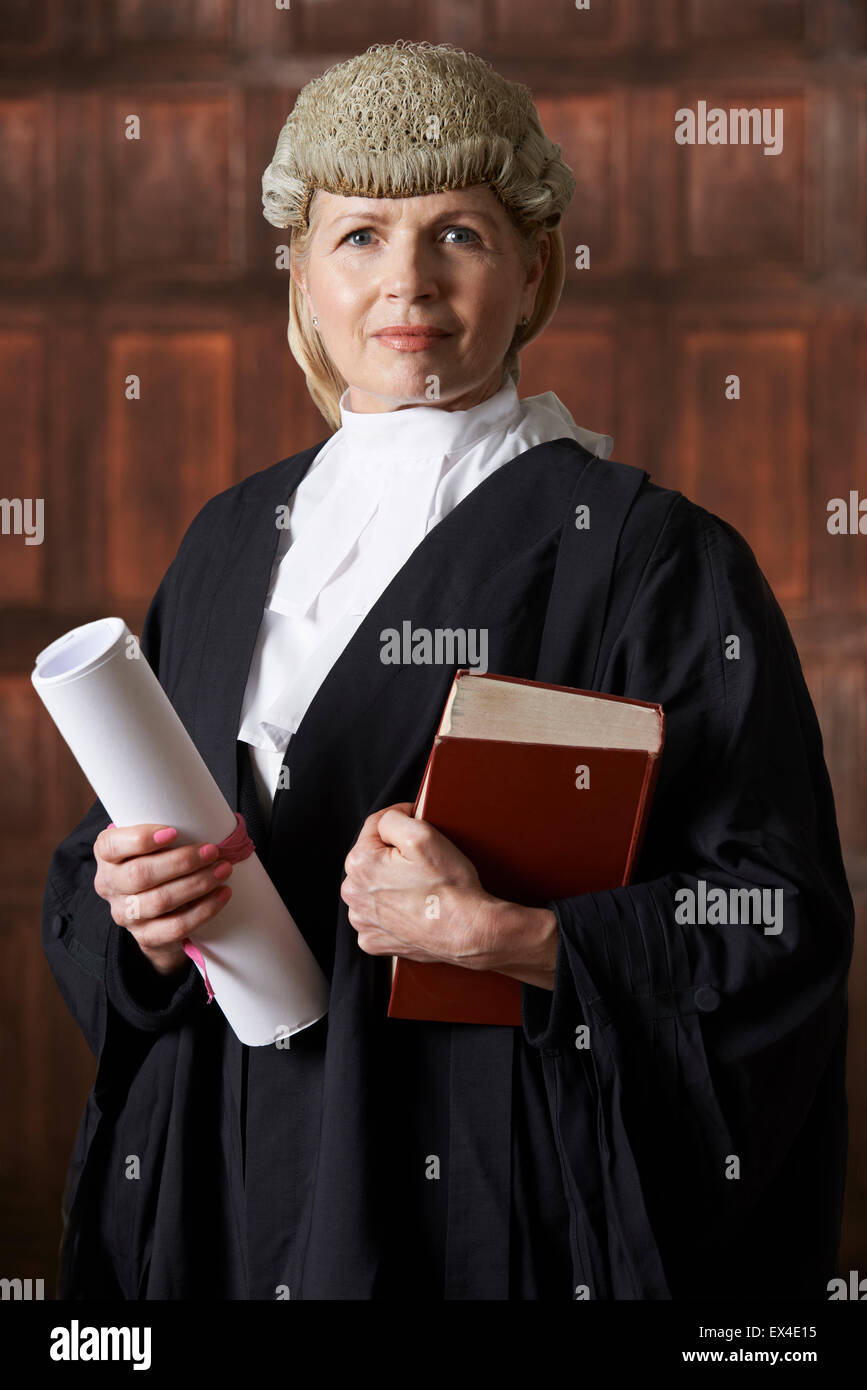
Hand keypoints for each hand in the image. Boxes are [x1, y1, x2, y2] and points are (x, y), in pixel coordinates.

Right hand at [93, 823, 233, 975]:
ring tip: (222, 870)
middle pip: (141, 875)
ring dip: (197, 884)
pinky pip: (176, 927)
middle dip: (181, 862)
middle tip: (212, 851)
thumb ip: (163, 832)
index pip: (112, 847)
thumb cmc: (157, 862)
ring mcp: (125, 914)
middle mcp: (110, 885)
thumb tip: (202, 819)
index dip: (141, 839)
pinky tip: (221, 894)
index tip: (174, 832)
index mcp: (106, 855)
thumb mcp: (150, 844)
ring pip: (161, 901)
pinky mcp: (145, 936)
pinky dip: (204, 910)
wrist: (154, 913)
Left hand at [341, 803, 558, 989]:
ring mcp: (362, 921)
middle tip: (423, 863)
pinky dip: (393, 911)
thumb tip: (387, 819)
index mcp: (359, 863)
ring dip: (390, 883)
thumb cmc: (448, 886)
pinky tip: (412, 909)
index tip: (419, 825)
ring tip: (419, 888)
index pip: (375, 826)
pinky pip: (379, 916)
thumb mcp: (422, 835)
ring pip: (374, 888)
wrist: (467, 932)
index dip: (401, 820)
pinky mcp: (374, 940)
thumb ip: (393, 818)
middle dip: (393, 855)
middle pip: (372, 858)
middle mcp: (352, 893)